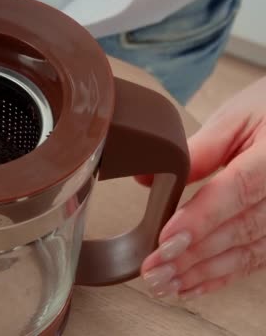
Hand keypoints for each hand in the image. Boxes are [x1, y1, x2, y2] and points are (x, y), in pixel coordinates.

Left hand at [140, 76, 265, 299]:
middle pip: (238, 230)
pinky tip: (190, 287)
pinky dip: (220, 277)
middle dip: (191, 255)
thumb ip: (197, 151)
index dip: (200, 219)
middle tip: (153, 270)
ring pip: (246, 252)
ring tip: (163, 284)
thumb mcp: (237, 119)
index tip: (166, 238)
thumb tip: (149, 176)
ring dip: (201, 273)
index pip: (237, 191)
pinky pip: (254, 260)